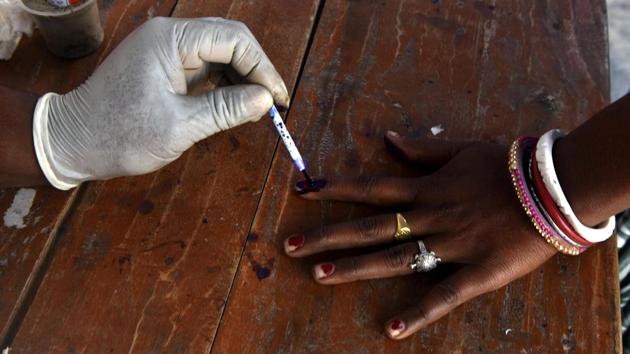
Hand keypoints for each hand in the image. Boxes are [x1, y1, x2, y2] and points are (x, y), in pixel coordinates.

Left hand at [33, 17, 288, 189]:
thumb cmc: (119, 135)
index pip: (232, 39)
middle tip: (273, 104)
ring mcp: (166, 49)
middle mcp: (169, 36)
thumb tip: (266, 100)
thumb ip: (225, 110)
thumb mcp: (179, 127)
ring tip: (258, 109)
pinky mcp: (165, 65)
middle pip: (229, 40)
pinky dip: (225, 84)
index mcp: (170, 40)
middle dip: (255, 71)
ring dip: (242, 78)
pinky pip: (205, 67)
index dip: (262, 67)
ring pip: (220, 53)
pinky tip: (236, 105)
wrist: (72, 142)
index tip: (278, 99)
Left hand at [283, 131, 557, 338]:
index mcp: (426, 188)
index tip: (302, 190)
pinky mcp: (477, 271)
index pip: (370, 188)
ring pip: (394, 257)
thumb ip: (422, 148)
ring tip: (319, 276)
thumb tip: (387, 139)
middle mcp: (430, 215)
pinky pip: (444, 294)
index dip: (334, 189)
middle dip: (328, 235)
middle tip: (290, 245)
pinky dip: (418, 313)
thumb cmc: (507, 165)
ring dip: (355, 268)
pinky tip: (392, 329)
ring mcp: (451, 244)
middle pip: (369, 227)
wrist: (555, 185)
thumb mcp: (461, 148)